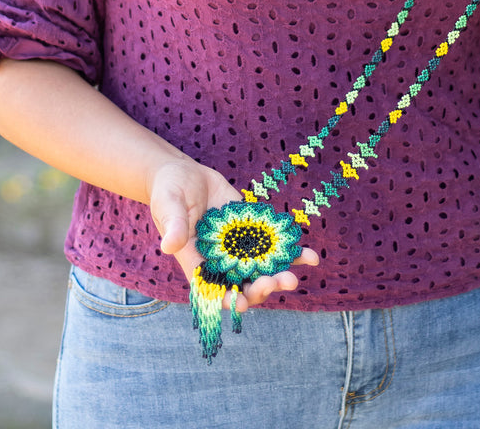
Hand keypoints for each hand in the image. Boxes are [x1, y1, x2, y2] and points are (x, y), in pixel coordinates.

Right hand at [149, 158, 318, 310]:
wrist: (185, 174)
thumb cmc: (169, 191)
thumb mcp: (169, 205)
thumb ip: (174, 225)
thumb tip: (169, 246)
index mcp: (196, 261)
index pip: (213, 290)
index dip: (228, 300)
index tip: (243, 305)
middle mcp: (220, 260)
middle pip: (242, 284)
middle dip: (262, 288)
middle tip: (282, 282)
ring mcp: (238, 247)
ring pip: (260, 269)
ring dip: (279, 276)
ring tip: (296, 277)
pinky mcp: (252, 231)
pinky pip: (272, 245)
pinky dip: (291, 252)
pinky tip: (311, 256)